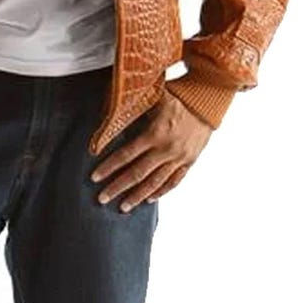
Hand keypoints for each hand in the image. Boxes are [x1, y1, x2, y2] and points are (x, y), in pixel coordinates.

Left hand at [90, 88, 211, 211]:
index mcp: (155, 133)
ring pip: (155, 183)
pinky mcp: (189, 162)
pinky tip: (149, 199)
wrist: (208, 101)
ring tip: (123, 207)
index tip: (95, 177)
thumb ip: (132, 108)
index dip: (109, 167)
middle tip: (101, 198)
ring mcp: (179, 158)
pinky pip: (173, 182)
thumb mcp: (153, 97)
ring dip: (137, 196)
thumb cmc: (177, 95)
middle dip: (117, 187)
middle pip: (137, 173)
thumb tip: (109, 114)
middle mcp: (166, 149)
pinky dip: (161, 192)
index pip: (126, 154)